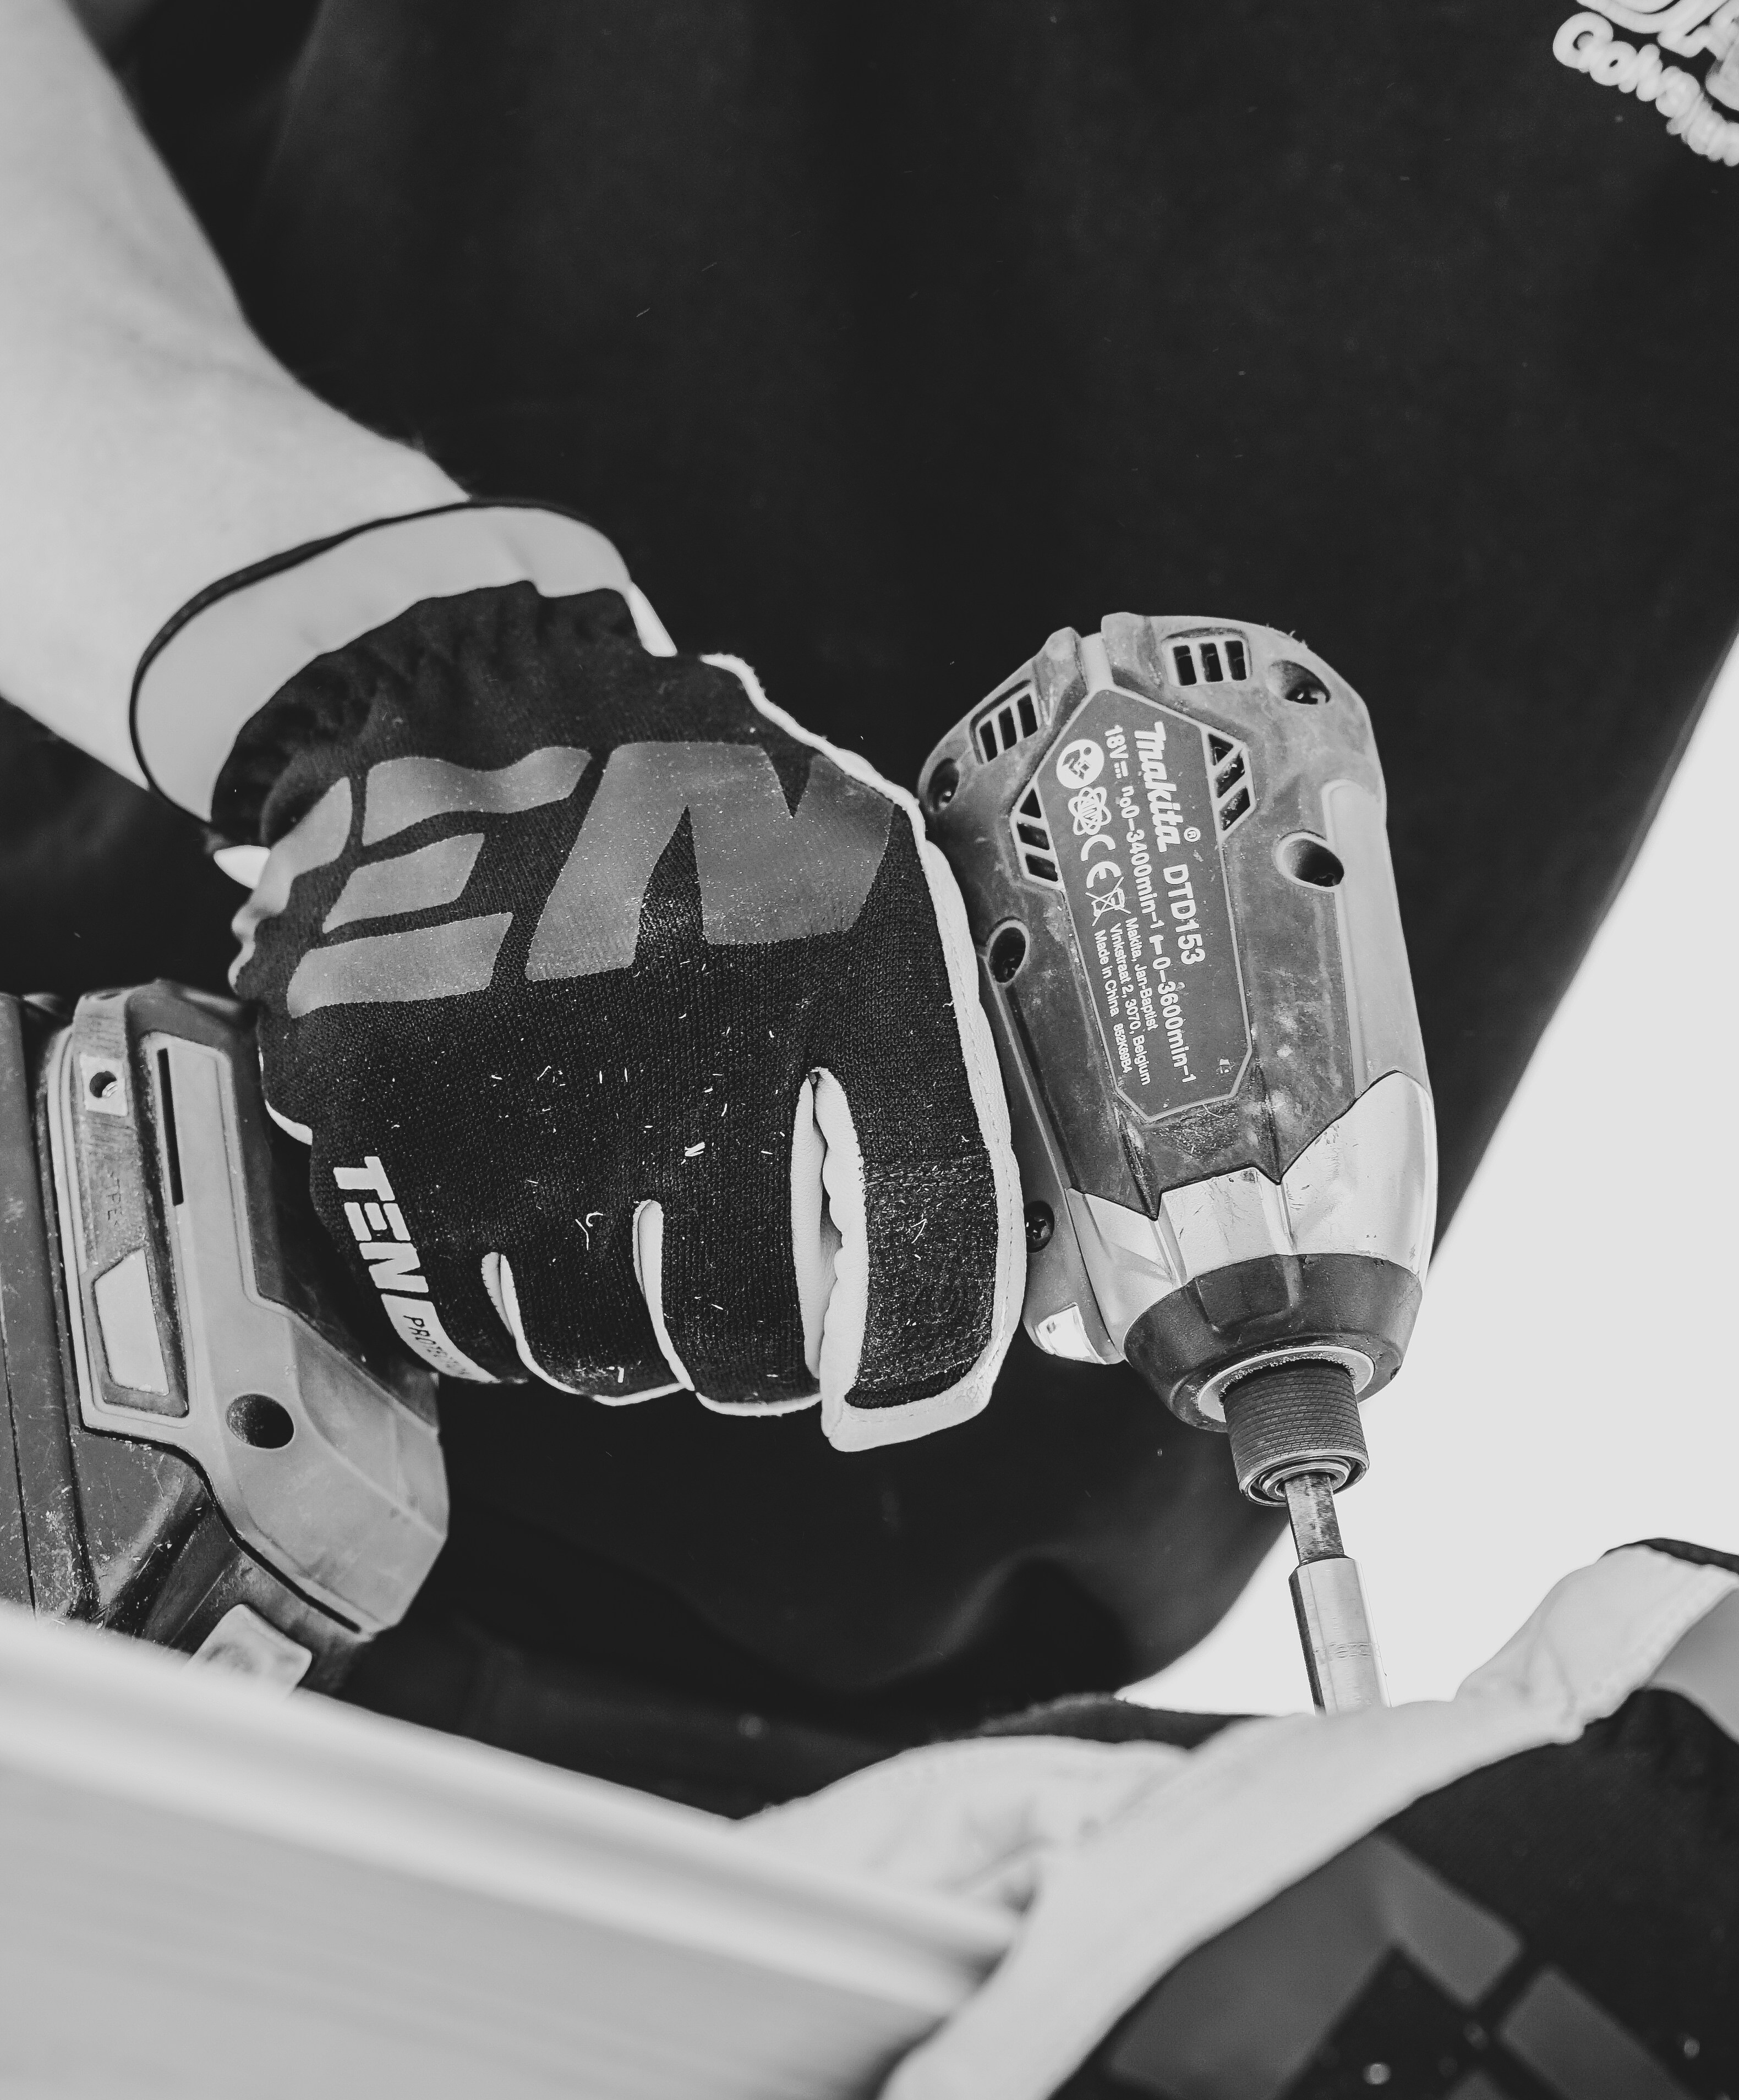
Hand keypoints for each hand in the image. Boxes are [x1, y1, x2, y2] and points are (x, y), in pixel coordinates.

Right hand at [138, 509, 1020, 1436]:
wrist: (454, 712)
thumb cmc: (687, 807)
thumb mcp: (862, 876)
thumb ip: (934, 1052)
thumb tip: (991, 1244)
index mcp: (837, 985)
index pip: (919, 1235)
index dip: (925, 1354)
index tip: (899, 1387)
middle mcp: (681, 1074)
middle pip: (744, 1339)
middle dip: (762, 1358)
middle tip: (755, 1323)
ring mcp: (523, 1123)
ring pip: (600, 1354)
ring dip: (633, 1345)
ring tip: (636, 1264)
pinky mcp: (385, 1145)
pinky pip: (465, 1321)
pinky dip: (507, 1319)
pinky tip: (531, 1244)